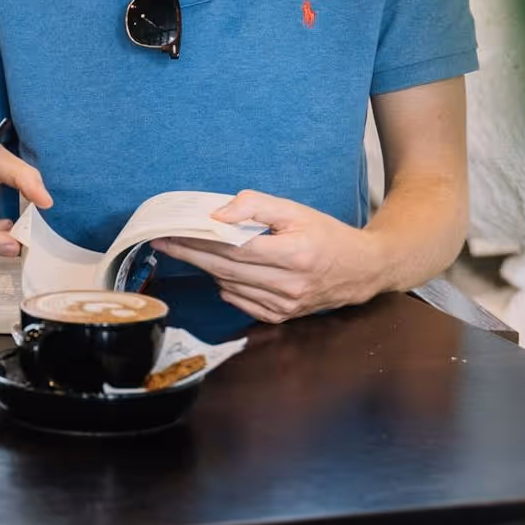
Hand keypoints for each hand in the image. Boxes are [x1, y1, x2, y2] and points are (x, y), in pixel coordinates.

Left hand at [151, 191, 386, 324]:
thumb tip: (218, 215)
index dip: (199, 241)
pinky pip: (241, 302)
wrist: (360, 269)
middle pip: (225, 269)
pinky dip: (225, 285)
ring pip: (229, 286)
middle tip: (165, 242)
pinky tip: (220, 270)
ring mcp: (285, 306)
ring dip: (205, 269)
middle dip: (191, 255)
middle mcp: (289, 285)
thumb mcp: (294, 210)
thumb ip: (255, 206)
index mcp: (294, 254)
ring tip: (187, 251)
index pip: (233, 248)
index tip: (172, 232)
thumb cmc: (325, 234)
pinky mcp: (281, 317)